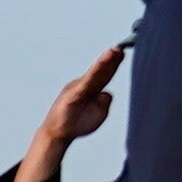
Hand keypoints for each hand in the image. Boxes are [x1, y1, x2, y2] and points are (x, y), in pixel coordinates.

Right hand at [15, 43, 126, 181]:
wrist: (58, 133)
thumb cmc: (78, 123)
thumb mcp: (99, 113)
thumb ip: (104, 101)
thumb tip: (107, 92)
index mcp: (92, 88)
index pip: (105, 73)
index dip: (114, 63)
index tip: (123, 52)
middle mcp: (84, 84)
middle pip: (101, 70)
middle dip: (112, 58)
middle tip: (121, 47)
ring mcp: (77, 88)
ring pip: (94, 73)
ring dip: (104, 61)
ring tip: (113, 51)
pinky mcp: (72, 94)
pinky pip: (85, 83)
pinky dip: (92, 74)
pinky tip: (99, 66)